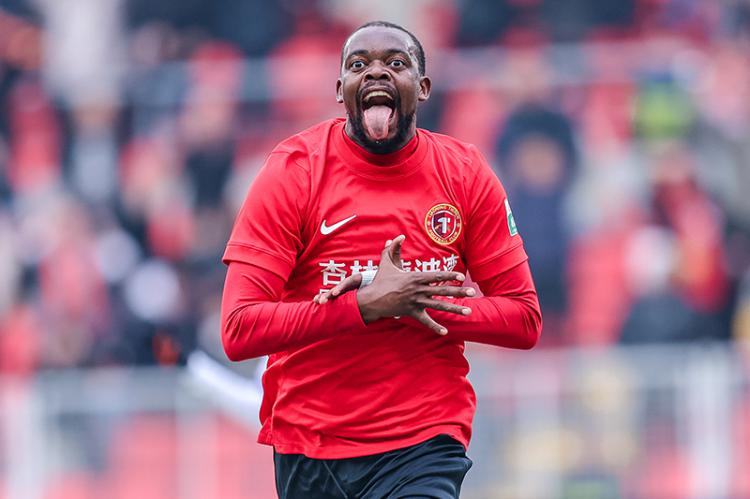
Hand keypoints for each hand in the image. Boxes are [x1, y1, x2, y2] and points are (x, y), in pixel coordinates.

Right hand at [315, 235, 475, 334]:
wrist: (371, 299)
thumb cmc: (380, 280)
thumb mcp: (386, 263)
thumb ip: (393, 248)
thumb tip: (398, 236)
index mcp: (415, 277)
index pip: (435, 276)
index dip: (448, 275)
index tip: (460, 276)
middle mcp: (418, 290)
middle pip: (441, 291)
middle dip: (458, 292)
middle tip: (471, 293)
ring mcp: (416, 302)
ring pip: (438, 306)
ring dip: (454, 309)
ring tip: (468, 312)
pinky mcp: (412, 312)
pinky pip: (425, 321)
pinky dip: (435, 327)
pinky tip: (446, 332)